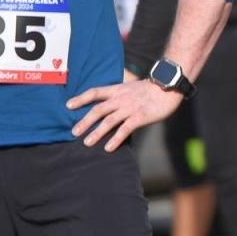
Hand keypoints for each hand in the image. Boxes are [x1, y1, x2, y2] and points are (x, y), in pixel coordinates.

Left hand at [67, 78, 181, 151]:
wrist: (168, 87)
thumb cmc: (151, 89)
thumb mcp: (131, 87)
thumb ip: (120, 95)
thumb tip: (111, 105)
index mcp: (117, 90)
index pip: (95, 92)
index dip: (81, 98)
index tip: (68, 105)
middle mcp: (121, 99)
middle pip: (98, 110)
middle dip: (85, 121)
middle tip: (73, 132)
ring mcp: (130, 108)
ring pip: (108, 121)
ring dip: (96, 132)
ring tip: (87, 143)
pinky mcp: (140, 117)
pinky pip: (125, 129)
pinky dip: (115, 139)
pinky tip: (108, 148)